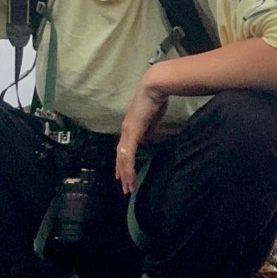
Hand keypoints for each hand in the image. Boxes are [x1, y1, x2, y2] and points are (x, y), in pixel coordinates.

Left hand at [115, 78, 168, 194]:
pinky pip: (129, 154)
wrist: (154, 88)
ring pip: (123, 159)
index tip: (124, 177)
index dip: (123, 164)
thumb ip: (149, 130)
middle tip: (126, 188)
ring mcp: (128, 132)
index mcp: (129, 128)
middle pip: (121, 157)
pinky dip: (129, 167)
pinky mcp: (133, 132)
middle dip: (123, 174)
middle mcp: (125, 131)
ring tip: (129, 188)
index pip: (124, 150)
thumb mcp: (152, 119)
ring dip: (126, 175)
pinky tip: (130, 176)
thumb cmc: (156, 100)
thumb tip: (147, 140)